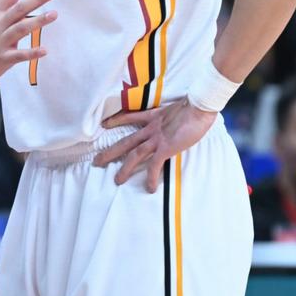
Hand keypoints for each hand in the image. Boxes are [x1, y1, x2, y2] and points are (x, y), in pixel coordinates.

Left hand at [93, 98, 216, 192]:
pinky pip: (155, 164)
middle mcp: (151, 128)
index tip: (104, 124)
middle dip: (111, 151)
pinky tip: (150, 188)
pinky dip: (152, 177)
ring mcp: (157, 138)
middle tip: (97, 161)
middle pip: (126, 141)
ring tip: (117, 181)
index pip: (130, 117)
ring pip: (135, 154)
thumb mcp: (178, 108)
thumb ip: (173, 115)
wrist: (199, 107)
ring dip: (125, 168)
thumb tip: (178, 118)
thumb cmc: (195, 107)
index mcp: (154, 118)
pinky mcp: (166, 147)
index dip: (116, 120)